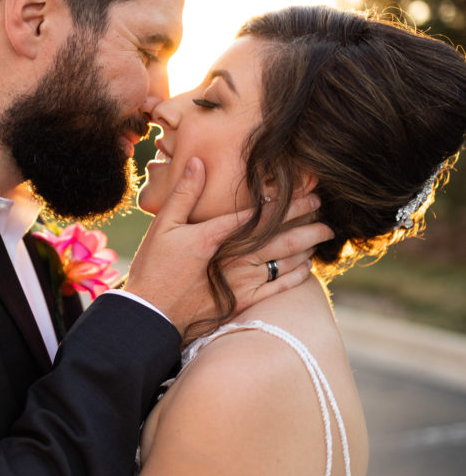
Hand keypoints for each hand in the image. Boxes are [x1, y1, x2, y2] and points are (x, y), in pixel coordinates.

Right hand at [125, 159, 330, 330]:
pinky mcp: (242, 302)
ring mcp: (240, 283)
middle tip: (326, 213)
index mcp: (215, 236)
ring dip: (305, 247)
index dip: (288, 203)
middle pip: (281, 238)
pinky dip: (295, 277)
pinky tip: (305, 267)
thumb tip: (198, 161)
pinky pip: (277, 289)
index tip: (308, 193)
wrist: (150, 314)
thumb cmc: (153, 267)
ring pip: (284, 262)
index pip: (260, 215)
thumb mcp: (162, 225)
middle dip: (307, 223)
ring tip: (320, 235)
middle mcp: (234, 258)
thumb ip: (184, 193)